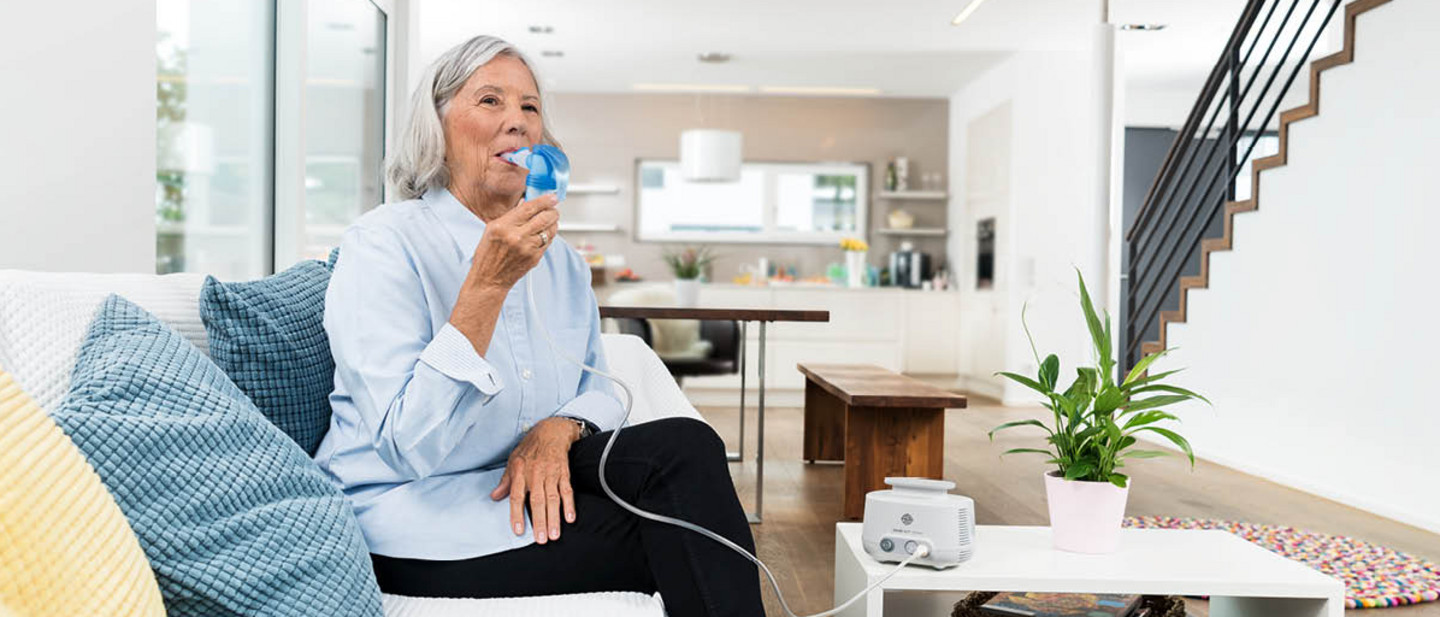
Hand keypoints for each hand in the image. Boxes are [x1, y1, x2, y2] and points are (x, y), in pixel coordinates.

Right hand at [467, 194, 559, 291]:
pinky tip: (545, 233)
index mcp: (503, 226)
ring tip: (550, 220)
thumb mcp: (492, 229)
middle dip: (553, 211)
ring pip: (550, 229)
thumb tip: (528, 203)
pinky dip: (549, 235)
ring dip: (553, 223)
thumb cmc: (488, 254)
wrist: (489, 278)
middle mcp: (516, 237)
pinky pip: (548, 242)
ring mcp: (527, 248)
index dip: (545, 200)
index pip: (530, 207)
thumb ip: (511, 216)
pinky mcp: (535, 258)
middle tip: (553, 209)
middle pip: (545, 217)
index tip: (552, 197)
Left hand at [489, 417, 580, 543]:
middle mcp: (536, 474)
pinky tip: (570, 518)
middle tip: (541, 539)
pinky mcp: (564, 473)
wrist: (551, 431)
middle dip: (539, 521)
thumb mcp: (513, 461)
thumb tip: (495, 496)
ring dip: (554, 518)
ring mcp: (551, 474)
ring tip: (554, 535)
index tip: (518, 531)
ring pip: (553, 499)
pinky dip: (569, 505)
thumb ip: (505, 481)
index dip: (517, 514)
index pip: (517, 497)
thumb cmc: (530, 448)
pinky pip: (567, 490)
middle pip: (537, 501)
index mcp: (520, 472)